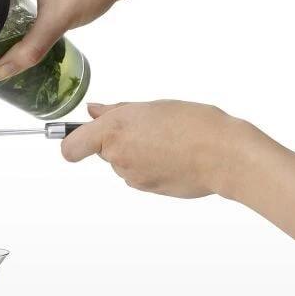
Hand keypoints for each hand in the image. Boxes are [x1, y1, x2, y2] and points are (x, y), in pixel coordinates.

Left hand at [61, 100, 238, 197]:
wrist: (224, 154)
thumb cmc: (193, 124)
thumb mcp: (151, 106)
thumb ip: (116, 111)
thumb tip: (93, 111)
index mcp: (113, 130)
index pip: (70, 147)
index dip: (73, 142)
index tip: (81, 135)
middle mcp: (116, 156)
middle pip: (102, 151)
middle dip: (117, 141)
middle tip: (147, 128)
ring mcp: (130, 175)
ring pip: (122, 162)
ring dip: (136, 153)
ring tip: (166, 141)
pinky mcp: (145, 188)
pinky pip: (138, 174)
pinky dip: (149, 166)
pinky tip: (172, 156)